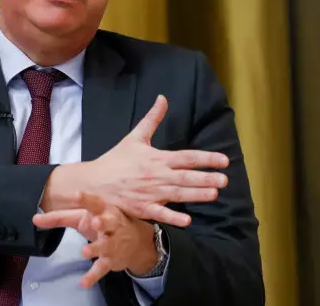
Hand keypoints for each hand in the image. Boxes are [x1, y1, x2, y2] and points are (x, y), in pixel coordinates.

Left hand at [32, 191, 159, 286]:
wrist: (135, 242)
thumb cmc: (103, 223)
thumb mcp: (81, 217)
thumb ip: (58, 217)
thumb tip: (34, 218)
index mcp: (103, 210)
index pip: (95, 202)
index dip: (87, 198)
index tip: (77, 194)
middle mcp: (111, 225)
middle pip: (108, 221)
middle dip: (103, 221)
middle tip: (95, 221)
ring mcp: (112, 243)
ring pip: (105, 245)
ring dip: (96, 248)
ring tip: (84, 252)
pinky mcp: (111, 260)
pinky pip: (102, 268)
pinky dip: (93, 276)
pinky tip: (83, 282)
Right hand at [41, 95, 227, 227]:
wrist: (94, 182)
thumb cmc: (116, 160)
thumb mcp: (135, 137)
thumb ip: (152, 119)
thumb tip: (163, 98)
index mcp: (157, 158)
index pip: (186, 157)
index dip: (206, 158)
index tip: (224, 160)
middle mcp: (156, 175)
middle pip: (186, 177)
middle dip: (206, 178)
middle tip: (225, 179)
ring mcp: (150, 193)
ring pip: (178, 195)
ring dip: (196, 195)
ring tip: (214, 194)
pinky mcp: (142, 208)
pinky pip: (160, 214)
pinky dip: (173, 217)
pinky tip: (187, 220)